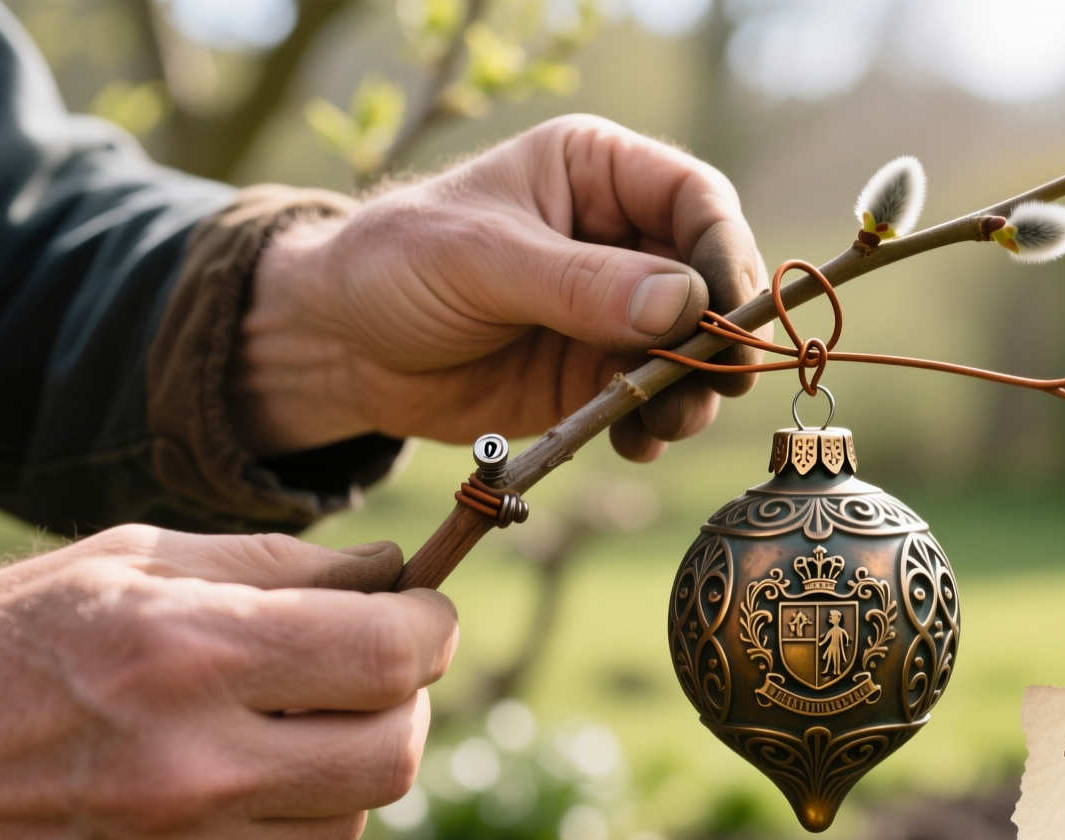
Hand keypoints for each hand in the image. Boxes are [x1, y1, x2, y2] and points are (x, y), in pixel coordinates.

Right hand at [0, 526, 457, 839]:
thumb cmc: (3, 643)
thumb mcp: (128, 564)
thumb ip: (278, 565)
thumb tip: (390, 575)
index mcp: (189, 657)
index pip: (390, 656)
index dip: (429, 627)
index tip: (418, 611)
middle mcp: (194, 770)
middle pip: (395, 751)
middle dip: (403, 698)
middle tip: (369, 663)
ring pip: (351, 814)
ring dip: (345, 758)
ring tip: (281, 715)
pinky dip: (278, 811)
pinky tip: (216, 771)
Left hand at [236, 114, 767, 461]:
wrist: (339, 348)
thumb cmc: (393, 266)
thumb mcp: (479, 261)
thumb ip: (579, 283)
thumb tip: (683, 304)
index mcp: (599, 173)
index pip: (697, 198)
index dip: (725, 252)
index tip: (724, 315)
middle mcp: (621, 237)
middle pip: (711, 280)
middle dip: (718, 337)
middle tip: (718, 383)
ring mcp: (615, 311)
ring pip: (692, 349)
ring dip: (693, 391)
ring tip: (664, 424)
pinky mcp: (599, 374)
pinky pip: (654, 400)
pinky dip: (656, 425)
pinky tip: (634, 442)